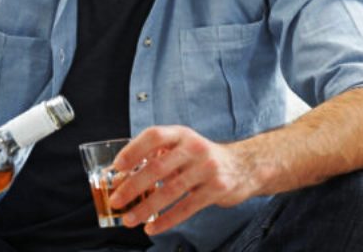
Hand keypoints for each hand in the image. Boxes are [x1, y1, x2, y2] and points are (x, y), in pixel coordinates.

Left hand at [108, 125, 257, 234]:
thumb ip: (158, 156)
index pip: (154, 136)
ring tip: (129, 219)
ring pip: (170, 190)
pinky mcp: (216, 189)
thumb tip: (121, 176)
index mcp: (182, 134)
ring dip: (146, 207)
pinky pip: (187, 208)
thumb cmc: (203, 158)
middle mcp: (195, 148)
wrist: (246, 165)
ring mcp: (207, 168)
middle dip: (133, 185)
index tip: (117, 166)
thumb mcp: (184, 146)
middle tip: (116, 199)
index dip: (133, 149)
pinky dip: (166, 220)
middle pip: (158, 166)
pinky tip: (152, 228)